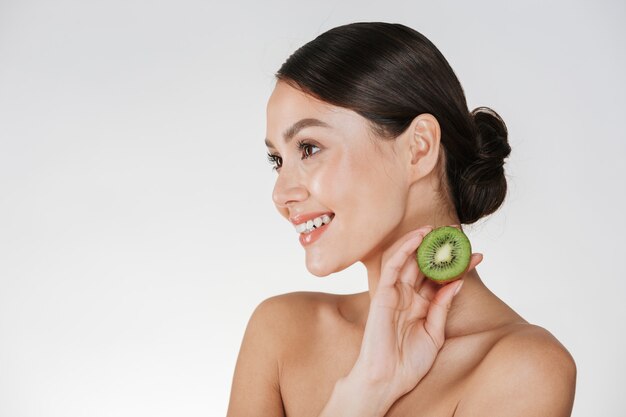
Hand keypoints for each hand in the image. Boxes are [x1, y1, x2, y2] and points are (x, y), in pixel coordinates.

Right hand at [350, 225, 482, 403]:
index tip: (478, 256)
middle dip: (442, 249)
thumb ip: (442, 307)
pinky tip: (419, 237)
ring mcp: (395, 293)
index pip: (441, 279)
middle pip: (426, 265)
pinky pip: (393, 266)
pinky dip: (405, 249)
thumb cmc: (408, 362)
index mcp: (421, 305)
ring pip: (409, 260)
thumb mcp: (434, 334)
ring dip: (423, 242)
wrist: (387, 379)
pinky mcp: (382, 293)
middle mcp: (408, 295)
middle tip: (458, 234)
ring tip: (440, 230)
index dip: (459, 266)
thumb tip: (457, 282)